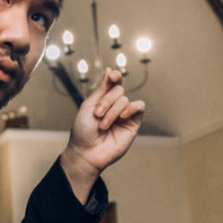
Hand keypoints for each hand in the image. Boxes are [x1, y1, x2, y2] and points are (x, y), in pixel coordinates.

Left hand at [60, 68, 145, 200]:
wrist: (86, 153)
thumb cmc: (83, 131)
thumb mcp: (89, 106)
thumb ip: (101, 88)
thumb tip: (110, 69)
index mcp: (102, 99)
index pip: (112, 82)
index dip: (114, 77)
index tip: (112, 76)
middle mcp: (114, 106)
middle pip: (118, 90)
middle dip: (106, 101)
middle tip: (97, 115)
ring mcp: (124, 114)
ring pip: (125, 100)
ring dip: (113, 111)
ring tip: (103, 125)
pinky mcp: (133, 124)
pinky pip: (139, 106)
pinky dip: (131, 108)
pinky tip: (122, 116)